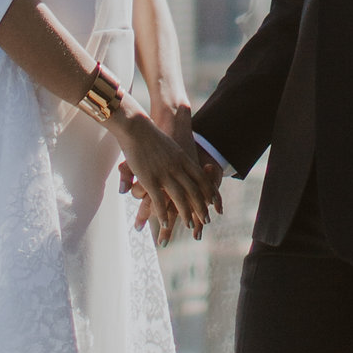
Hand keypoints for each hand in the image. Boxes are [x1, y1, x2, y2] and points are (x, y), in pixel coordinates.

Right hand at [117, 113, 220, 244]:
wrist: (137, 126)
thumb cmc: (150, 134)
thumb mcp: (170, 146)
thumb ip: (176, 159)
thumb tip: (181, 166)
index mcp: (183, 159)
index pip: (202, 179)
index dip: (209, 192)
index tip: (215, 203)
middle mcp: (177, 168)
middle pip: (194, 192)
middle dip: (201, 208)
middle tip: (207, 221)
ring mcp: (164, 174)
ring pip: (180, 199)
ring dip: (186, 214)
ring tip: (190, 226)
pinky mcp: (150, 179)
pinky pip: (159, 201)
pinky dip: (163, 214)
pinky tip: (165, 223)